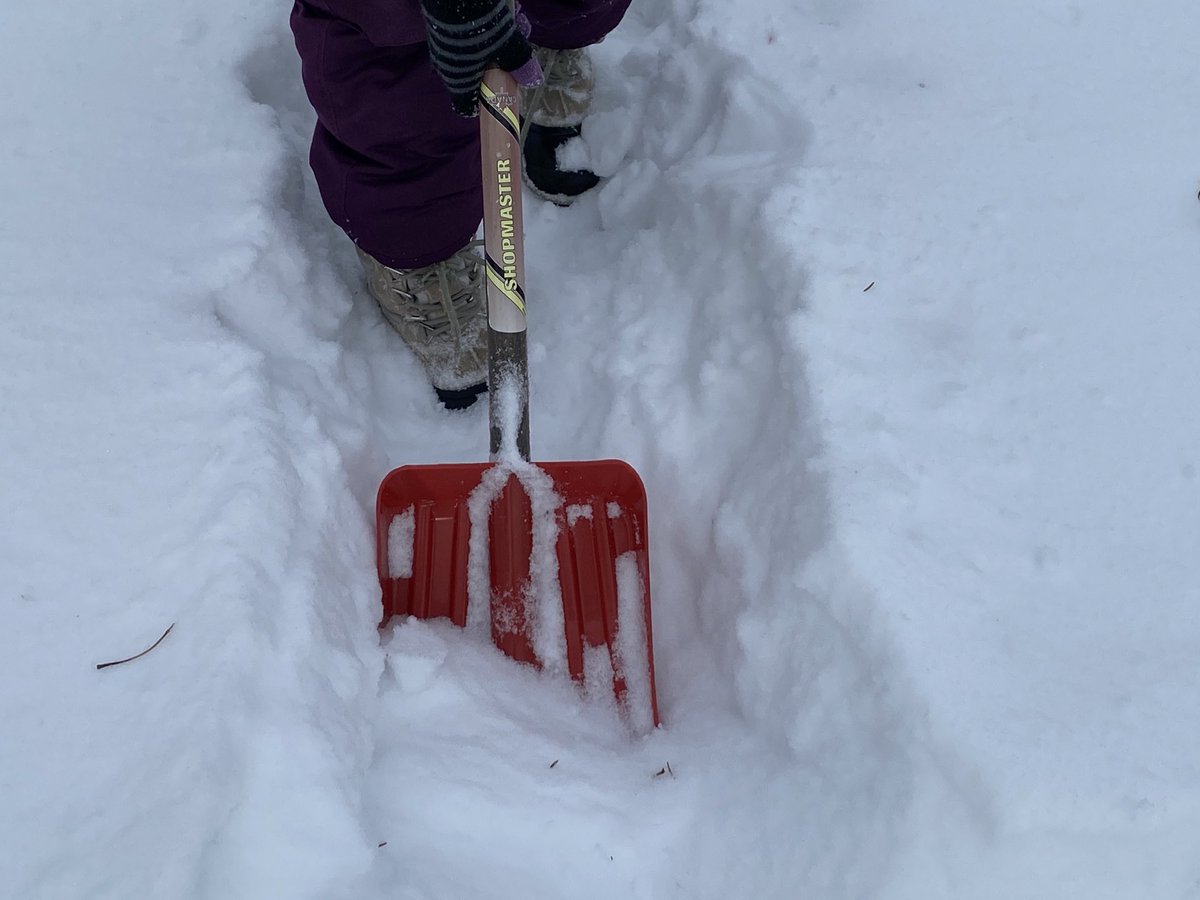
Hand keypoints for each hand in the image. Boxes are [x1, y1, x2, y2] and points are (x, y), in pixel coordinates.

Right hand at [419, 0, 544, 116]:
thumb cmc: (482, 28)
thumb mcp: (509, 46)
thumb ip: (520, 64)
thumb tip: (533, 80)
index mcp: (460, 82)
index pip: (464, 106)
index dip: (481, 105)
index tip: (495, 96)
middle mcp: (446, 69)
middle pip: (470, 80)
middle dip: (491, 72)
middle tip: (508, 56)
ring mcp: (440, 49)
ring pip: (466, 58)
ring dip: (485, 51)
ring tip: (505, 31)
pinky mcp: (438, 30)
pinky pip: (460, 41)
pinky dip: (475, 35)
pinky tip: (491, 19)